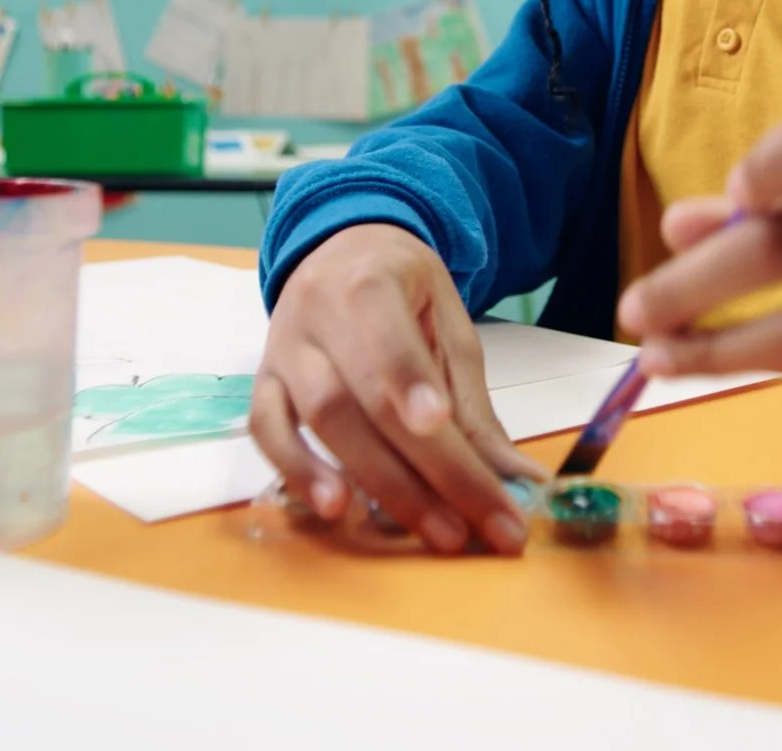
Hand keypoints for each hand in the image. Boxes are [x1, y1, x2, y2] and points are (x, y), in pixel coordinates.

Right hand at [249, 223, 547, 553]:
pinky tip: (337, 509)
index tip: (440, 426)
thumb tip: (517, 480)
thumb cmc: (406, 293)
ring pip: (320, 419)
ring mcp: (285, 348)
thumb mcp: (449, 327)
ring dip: (375, 482)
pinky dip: (298, 472)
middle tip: (471, 526)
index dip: (411, 381)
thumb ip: (474, 405)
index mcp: (373, 280)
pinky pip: (267, 430)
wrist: (341, 251)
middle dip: (425, 470)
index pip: (390, 336)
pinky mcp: (264, 381)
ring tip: (427, 530)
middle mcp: (319, 311)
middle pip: (364, 397)